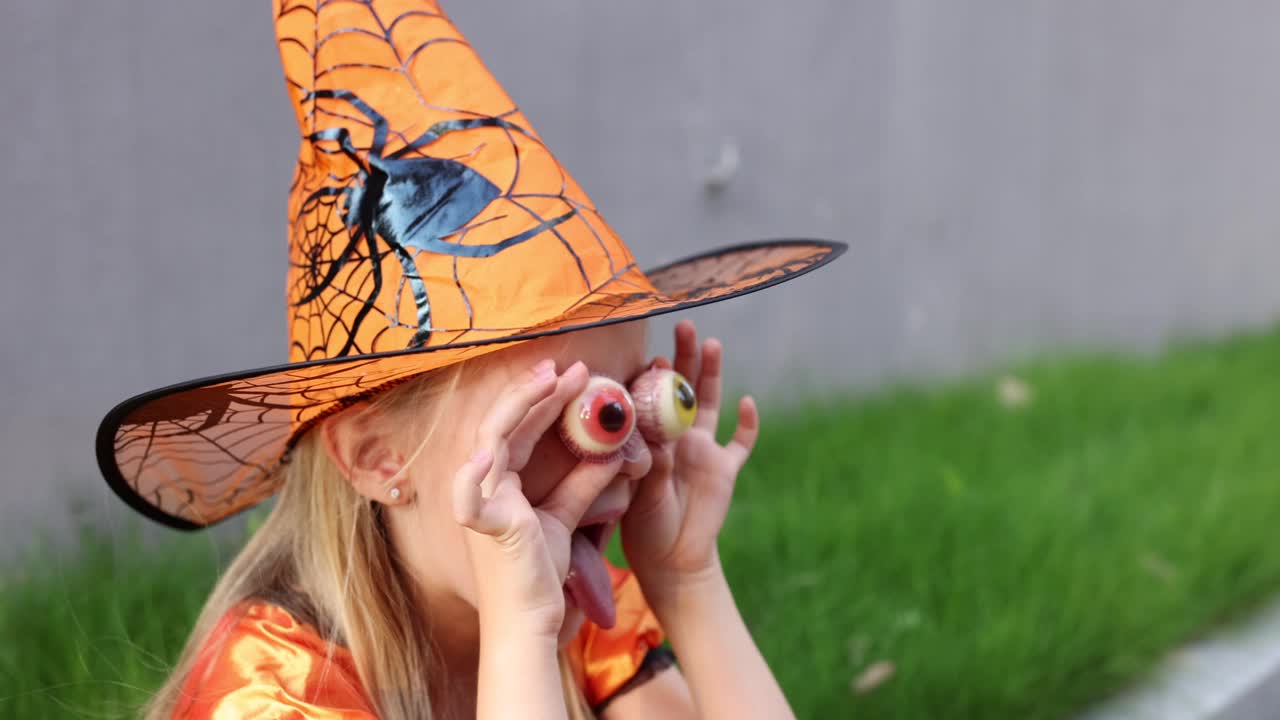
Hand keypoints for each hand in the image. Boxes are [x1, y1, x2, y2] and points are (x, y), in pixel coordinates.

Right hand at [454, 358, 622, 636]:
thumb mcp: (569, 516)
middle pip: (507, 423)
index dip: (546, 400)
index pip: (522, 429)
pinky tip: (490, 454)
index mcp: (503, 482)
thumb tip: (613, 452)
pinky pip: (468, 495)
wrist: (531, 618)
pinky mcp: (481, 525)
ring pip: (492, 440)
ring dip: (518, 408)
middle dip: (536, 391)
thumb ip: (584, 483)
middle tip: (568, 366)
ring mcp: (479, 501)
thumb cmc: (540, 572)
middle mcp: (486, 484)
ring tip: (549, 381)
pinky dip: (473, 474)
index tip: (574, 376)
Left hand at [621, 320, 758, 598]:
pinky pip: (740, 441)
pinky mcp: (725, 467)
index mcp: (649, 440)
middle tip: (682, 325)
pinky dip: (748, 423)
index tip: (652, 359)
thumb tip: (661, 442)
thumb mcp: (643, 497)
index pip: (649, 397)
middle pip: (681, 387)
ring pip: (709, 402)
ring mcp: (703, 449)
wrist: (673, 561)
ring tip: (711, 343)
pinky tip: (748, 402)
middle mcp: (675, 436)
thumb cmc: (644, 529)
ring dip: (711, 374)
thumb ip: (655, 468)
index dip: (652, 376)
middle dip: (683, 356)